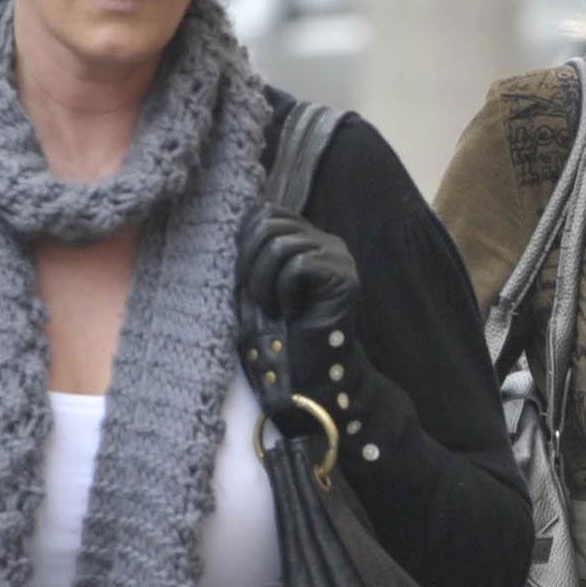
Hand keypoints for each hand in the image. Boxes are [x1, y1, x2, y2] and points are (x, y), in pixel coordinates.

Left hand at [236, 206, 372, 428]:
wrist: (308, 374)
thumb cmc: (279, 335)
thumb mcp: (257, 285)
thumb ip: (254, 251)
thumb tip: (242, 219)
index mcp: (308, 240)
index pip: (267, 211)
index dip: (244, 240)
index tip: (245, 280)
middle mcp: (328, 243)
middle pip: (270, 222)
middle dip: (249, 261)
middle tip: (257, 298)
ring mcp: (339, 258)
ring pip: (281, 244)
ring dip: (263, 282)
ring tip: (273, 309)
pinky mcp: (343, 277)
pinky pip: (297, 266)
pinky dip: (283, 293)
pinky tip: (293, 313)